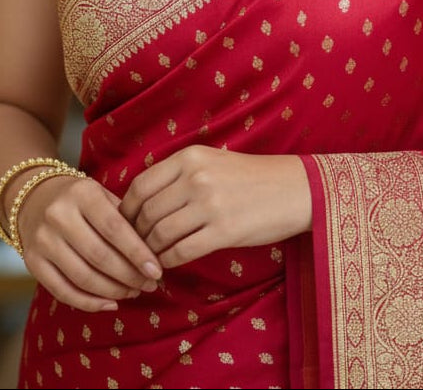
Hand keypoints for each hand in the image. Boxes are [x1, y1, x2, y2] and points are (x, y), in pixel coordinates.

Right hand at [16, 174, 162, 311]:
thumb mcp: (102, 195)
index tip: (156, 271)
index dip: (138, 253)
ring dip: (113, 291)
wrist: (33, 198)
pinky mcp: (32, 263)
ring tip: (133, 293)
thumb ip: (124, 218)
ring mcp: (43, 241)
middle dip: (129, 276)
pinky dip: (89, 303)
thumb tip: (152, 254)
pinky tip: (110, 304)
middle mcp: (59, 216)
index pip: (115, 228)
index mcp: (82, 193)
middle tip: (149, 285)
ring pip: (83, 277)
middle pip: (100, 256)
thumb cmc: (80, 199)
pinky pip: (63, 291)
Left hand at [120, 146, 311, 268]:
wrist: (295, 190)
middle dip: (136, 235)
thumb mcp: (212, 161)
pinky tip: (169, 264)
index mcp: (190, 157)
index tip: (127, 224)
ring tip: (151, 258)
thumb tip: (142, 200)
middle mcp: (196, 177)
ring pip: (160, 234)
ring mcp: (209, 204)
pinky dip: (169, 261)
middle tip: (135, 247)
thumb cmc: (251, 178)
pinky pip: (181, 251)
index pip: (141, 186)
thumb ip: (179, 174)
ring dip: (151, 251)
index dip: (128, 209)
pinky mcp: (223, 231)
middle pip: (147, 213)